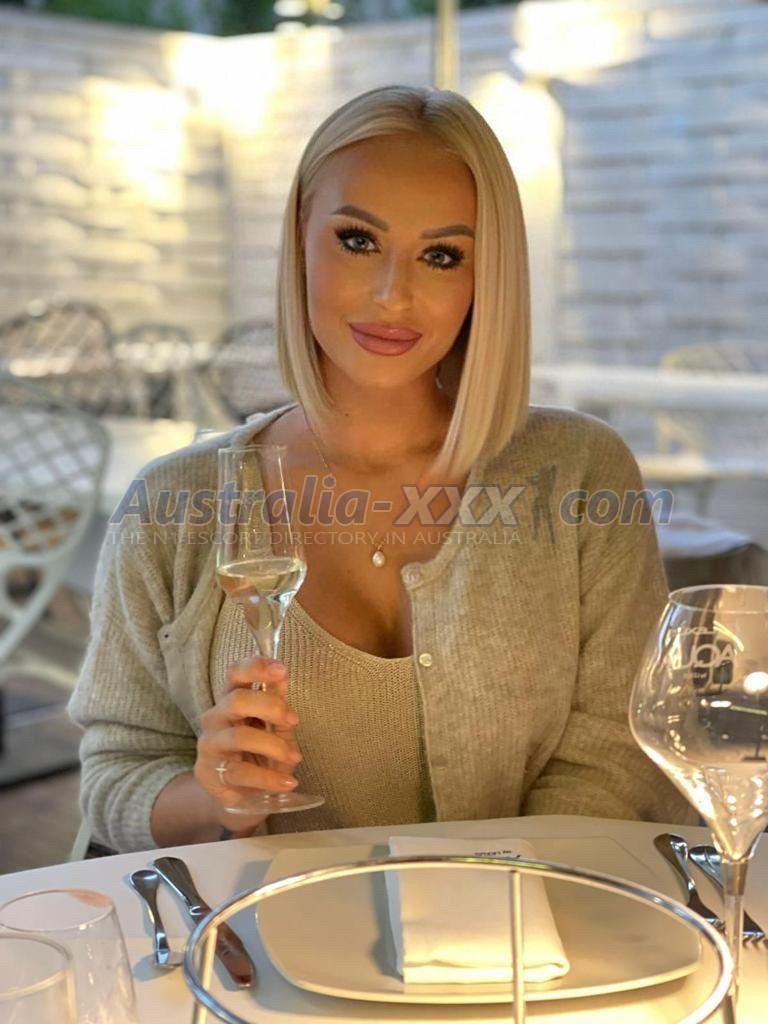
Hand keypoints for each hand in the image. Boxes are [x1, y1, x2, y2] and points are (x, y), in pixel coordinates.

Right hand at [195, 656, 301, 830]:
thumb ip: (276, 702)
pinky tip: (287, 782)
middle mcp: (215, 717)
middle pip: (236, 700)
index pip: (235, 674)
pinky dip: (269, 778)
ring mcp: (210, 745)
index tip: (282, 669)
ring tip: (295, 758)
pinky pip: (241, 772)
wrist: (240, 794)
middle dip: (270, 707)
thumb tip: (283, 675)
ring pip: (239, 736)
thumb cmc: (258, 753)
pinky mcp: (209, 773)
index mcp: (231, 699)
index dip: (255, 668)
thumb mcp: (272, 726)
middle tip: (293, 720)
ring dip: (274, 746)